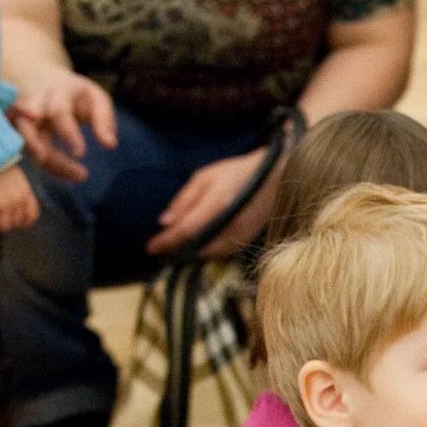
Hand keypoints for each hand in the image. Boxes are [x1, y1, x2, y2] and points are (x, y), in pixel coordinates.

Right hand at [0, 164, 38, 234]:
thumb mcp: (13, 175)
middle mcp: (18, 200)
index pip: (31, 215)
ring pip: (5, 226)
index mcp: (26, 192)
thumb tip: (8, 200)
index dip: (24, 222)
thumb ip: (14, 190)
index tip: (17, 223)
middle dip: (8, 223)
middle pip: (16, 222)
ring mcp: (5, 204)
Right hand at [8, 68, 116, 184]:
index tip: (81, 154)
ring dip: (35, 156)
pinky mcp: (9, 127)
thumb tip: (110, 145)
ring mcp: (16, 117)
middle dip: (33, 142)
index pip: (58, 112)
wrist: (37, 76)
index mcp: (55, 93)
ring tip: (57, 169)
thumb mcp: (94, 96)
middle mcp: (31, 103)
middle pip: (28, 124)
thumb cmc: (73, 92)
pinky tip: (63, 174)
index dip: (67, 133)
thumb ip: (104, 119)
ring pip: (20, 139)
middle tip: (44, 159)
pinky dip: (40, 163)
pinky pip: (19, 147)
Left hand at [147, 148, 278, 257]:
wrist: (276, 178)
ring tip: (176, 247)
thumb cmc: (237, 172)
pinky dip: (206, 250)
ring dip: (190, 252)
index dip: (165, 241)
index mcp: (216, 204)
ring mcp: (240, 235)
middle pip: (195, 247)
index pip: (185, 230)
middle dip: (176, 249)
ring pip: (208, 253)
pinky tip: (198, 244)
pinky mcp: (247, 241)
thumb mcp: (204, 177)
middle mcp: (229, 224)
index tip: (150, 247)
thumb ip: (184, 200)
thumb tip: (165, 222)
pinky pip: (221, 252)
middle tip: (159, 248)